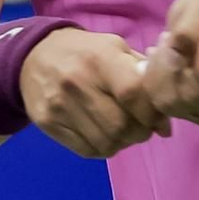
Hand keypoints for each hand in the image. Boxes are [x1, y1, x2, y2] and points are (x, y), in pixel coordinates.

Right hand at [19, 28, 171, 158]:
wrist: (33, 56)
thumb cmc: (85, 52)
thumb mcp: (115, 49)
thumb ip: (143, 78)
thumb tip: (165, 121)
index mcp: (100, 58)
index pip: (133, 93)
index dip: (152, 113)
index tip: (159, 120)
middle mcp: (77, 82)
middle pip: (121, 126)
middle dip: (141, 133)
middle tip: (143, 129)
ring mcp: (60, 105)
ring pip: (106, 143)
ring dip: (123, 144)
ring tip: (124, 132)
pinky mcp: (48, 123)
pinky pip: (87, 150)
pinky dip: (103, 149)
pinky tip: (104, 135)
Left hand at [142, 0, 198, 127]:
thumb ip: (195, 25)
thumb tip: (179, 46)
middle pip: (198, 97)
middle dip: (175, 66)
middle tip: (172, 40)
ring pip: (177, 103)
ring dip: (162, 71)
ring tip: (168, 47)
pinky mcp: (196, 116)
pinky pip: (165, 106)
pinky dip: (156, 81)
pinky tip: (164, 63)